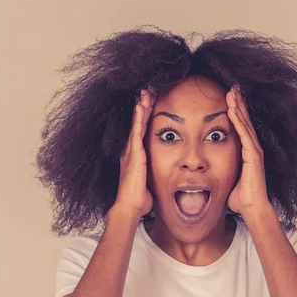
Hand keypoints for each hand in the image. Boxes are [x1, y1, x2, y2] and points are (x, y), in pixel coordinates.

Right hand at [113, 88, 155, 218]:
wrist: (130, 207)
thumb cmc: (140, 198)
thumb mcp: (149, 181)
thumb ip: (153, 173)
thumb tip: (166, 175)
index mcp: (135, 155)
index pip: (141, 130)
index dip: (146, 115)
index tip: (152, 102)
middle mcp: (131, 150)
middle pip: (138, 122)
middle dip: (143, 106)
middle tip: (148, 90)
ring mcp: (131, 151)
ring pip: (137, 123)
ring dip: (141, 107)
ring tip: (145, 91)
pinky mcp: (134, 154)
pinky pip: (137, 131)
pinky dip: (138, 118)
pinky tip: (141, 106)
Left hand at [226, 85, 271, 217]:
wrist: (252, 208)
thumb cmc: (240, 197)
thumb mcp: (227, 178)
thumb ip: (220, 170)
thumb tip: (207, 169)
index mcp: (247, 152)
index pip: (241, 127)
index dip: (235, 111)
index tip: (228, 98)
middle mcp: (252, 148)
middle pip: (244, 120)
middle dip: (238, 102)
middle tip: (232, 86)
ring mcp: (254, 151)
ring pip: (245, 123)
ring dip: (238, 106)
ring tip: (232, 91)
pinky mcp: (253, 155)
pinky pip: (244, 134)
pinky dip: (239, 120)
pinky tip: (233, 109)